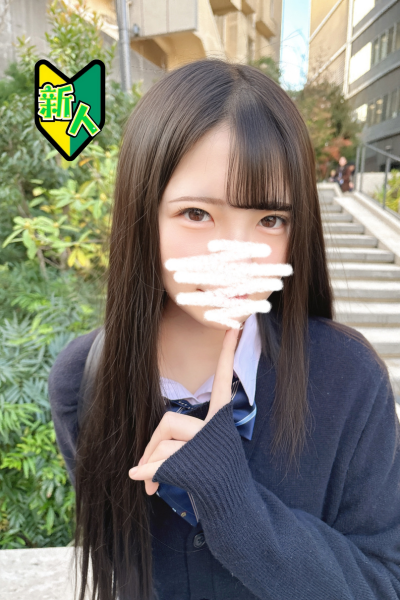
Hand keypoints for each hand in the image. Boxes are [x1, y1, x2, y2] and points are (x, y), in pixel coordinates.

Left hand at [128, 325, 241, 494]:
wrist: (230, 502)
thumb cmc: (212, 472)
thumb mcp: (195, 449)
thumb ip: (171, 443)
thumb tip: (137, 465)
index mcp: (219, 417)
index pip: (223, 379)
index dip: (227, 352)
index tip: (234, 325)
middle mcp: (216, 426)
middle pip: (169, 422)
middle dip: (152, 446)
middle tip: (143, 467)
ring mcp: (208, 444)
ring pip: (164, 444)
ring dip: (153, 464)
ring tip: (156, 484)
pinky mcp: (198, 462)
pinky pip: (163, 461)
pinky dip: (150, 473)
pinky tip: (147, 486)